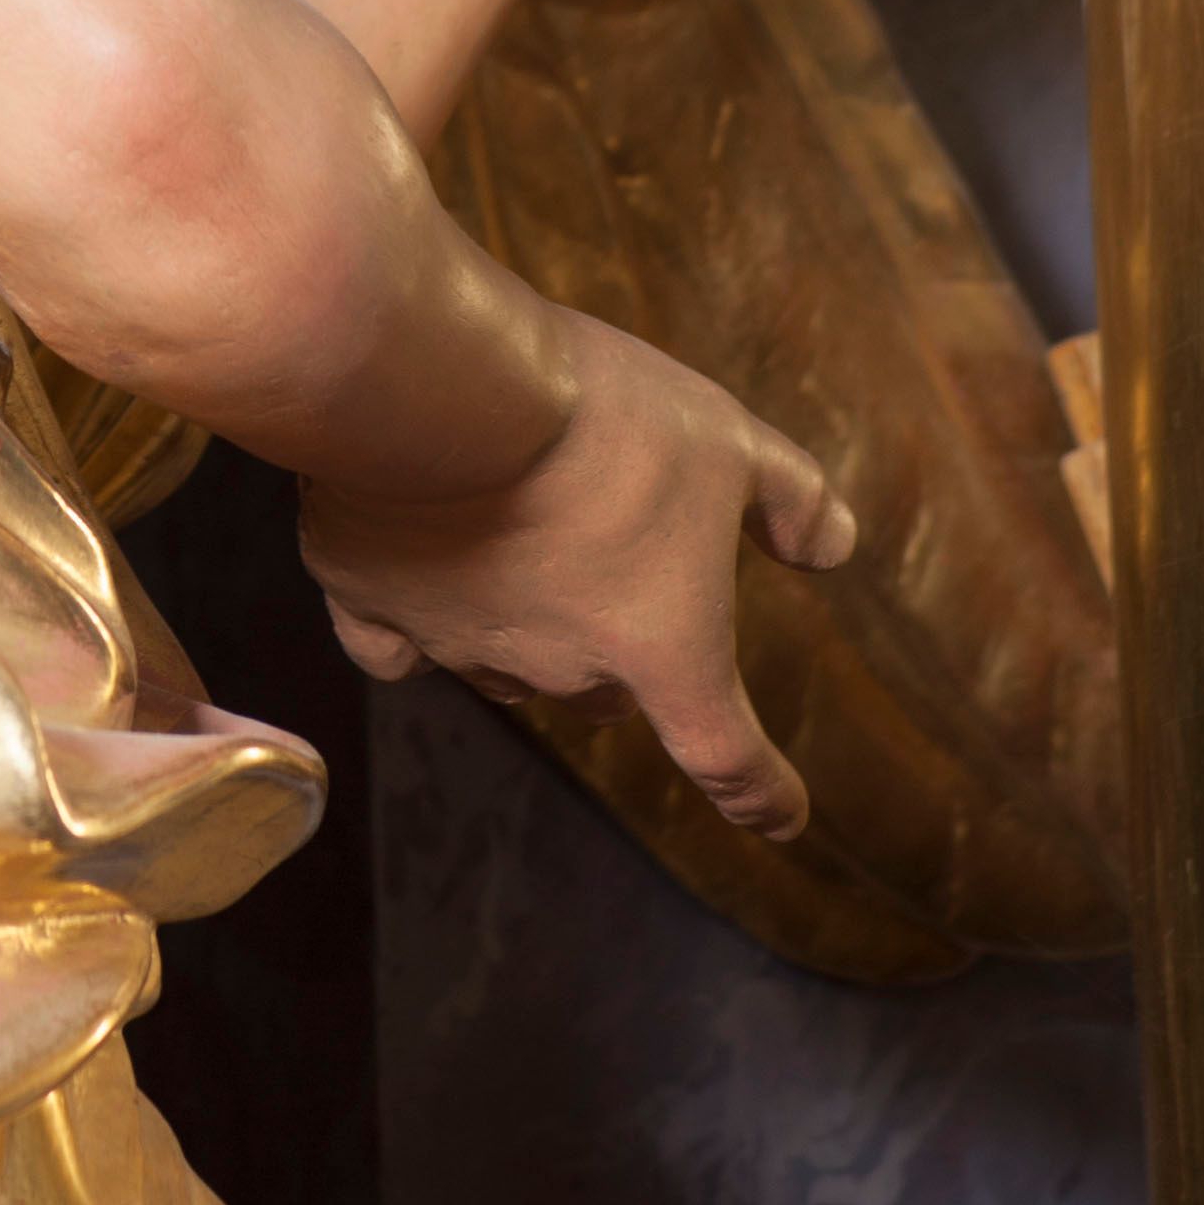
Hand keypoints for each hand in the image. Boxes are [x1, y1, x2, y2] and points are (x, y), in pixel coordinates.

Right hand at [300, 310, 855, 838]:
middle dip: (618, 653)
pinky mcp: (370, 603)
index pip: (726, 756)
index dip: (761, 792)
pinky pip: (390, 645)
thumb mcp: (730, 439)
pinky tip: (409, 587)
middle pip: (601, 694)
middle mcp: (559, 669)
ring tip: (520, 534)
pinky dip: (407, 630)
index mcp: (660, 649)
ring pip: (502, 665)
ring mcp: (457, 645)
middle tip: (616, 565)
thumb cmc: (606, 417)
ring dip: (524, 626)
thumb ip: (792, 501)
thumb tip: (834, 546)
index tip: (783, 817)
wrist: (445, 386)